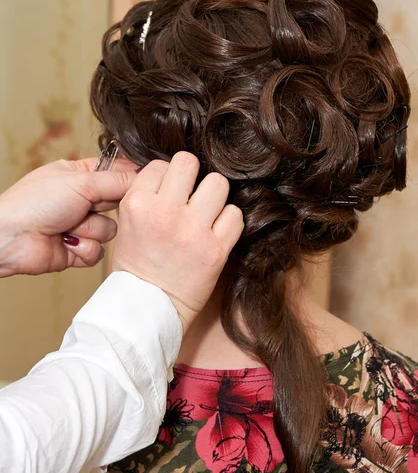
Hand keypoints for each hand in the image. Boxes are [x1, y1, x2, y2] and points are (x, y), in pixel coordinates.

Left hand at [0, 158, 136, 276]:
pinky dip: (84, 248)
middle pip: (118, 203)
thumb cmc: (34, 202)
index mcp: (80, 175)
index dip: (130, 178)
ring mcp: (80, 225)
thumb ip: (117, 180)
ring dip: (90, 230)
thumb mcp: (81, 182)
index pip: (117, 172)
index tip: (143, 182)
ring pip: (111, 230)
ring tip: (68, 227)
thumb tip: (145, 176)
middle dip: (104, 207)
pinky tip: (66, 243)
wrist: (10, 238)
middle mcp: (83, 200)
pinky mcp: (79, 249)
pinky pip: (99, 252)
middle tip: (90, 206)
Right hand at [113, 152, 243, 334]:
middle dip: (192, 176)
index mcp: (137, 204)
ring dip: (214, 197)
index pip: (160, 164)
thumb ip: (147, 194)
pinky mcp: (215, 250)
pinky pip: (235, 215)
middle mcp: (164, 213)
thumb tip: (172, 171)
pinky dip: (228, 221)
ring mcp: (192, 231)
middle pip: (189, 163)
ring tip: (206, 213)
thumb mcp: (126, 223)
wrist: (146, 309)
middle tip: (191, 195)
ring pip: (218, 183)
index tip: (169, 192)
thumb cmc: (136, 267)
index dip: (167, 177)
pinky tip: (216, 232)